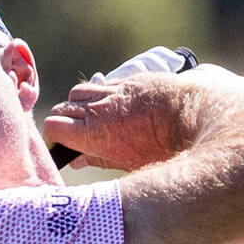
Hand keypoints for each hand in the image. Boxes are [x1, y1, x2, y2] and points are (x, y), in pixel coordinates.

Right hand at [44, 72, 211, 171]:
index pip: (53, 127)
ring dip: (79, 104)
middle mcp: (96, 109)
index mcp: (91, 134)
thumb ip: (97, 159)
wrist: (190, 118)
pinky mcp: (127, 80)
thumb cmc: (160, 149)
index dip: (54, 137)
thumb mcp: (125, 162)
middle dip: (63, 121)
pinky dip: (100, 94)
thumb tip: (76, 160)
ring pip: (78, 92)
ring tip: (90, 116)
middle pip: (62, 108)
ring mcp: (111, 91)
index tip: (62, 145)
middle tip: (74, 134)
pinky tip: (112, 105)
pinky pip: (102, 84)